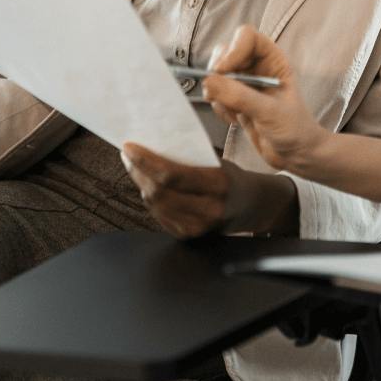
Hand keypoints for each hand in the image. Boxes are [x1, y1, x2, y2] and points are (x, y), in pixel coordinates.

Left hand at [122, 143, 282, 238]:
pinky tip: (148, 185)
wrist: (252, 206)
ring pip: (155, 205)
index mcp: (218, 184)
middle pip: (159, 192)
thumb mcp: (218, 162)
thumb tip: (153, 145)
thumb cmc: (232, 178)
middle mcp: (208, 209)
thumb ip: (190, 158)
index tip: (129, 147)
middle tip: (128, 155)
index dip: (145, 162)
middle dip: (138, 171)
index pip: (171, 175)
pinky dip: (150, 198)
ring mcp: (198, 226)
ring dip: (140, 184)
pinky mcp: (189, 235)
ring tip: (135, 167)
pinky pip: (159, 216)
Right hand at [200, 25, 326, 172]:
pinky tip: (235, 120)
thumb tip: (209, 81)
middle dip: (218, 73)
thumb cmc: (294, 130)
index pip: (246, 37)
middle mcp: (257, 66)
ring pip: (215, 73)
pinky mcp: (234, 99)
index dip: (233, 49)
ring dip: (217, 93)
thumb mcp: (270, 112)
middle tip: (218, 94)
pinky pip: (214, 93)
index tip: (223, 71)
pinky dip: (218, 106)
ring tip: (234, 112)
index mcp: (273, 59)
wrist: (295, 156)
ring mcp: (244, 83)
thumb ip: (240, 96)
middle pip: (225, 51)